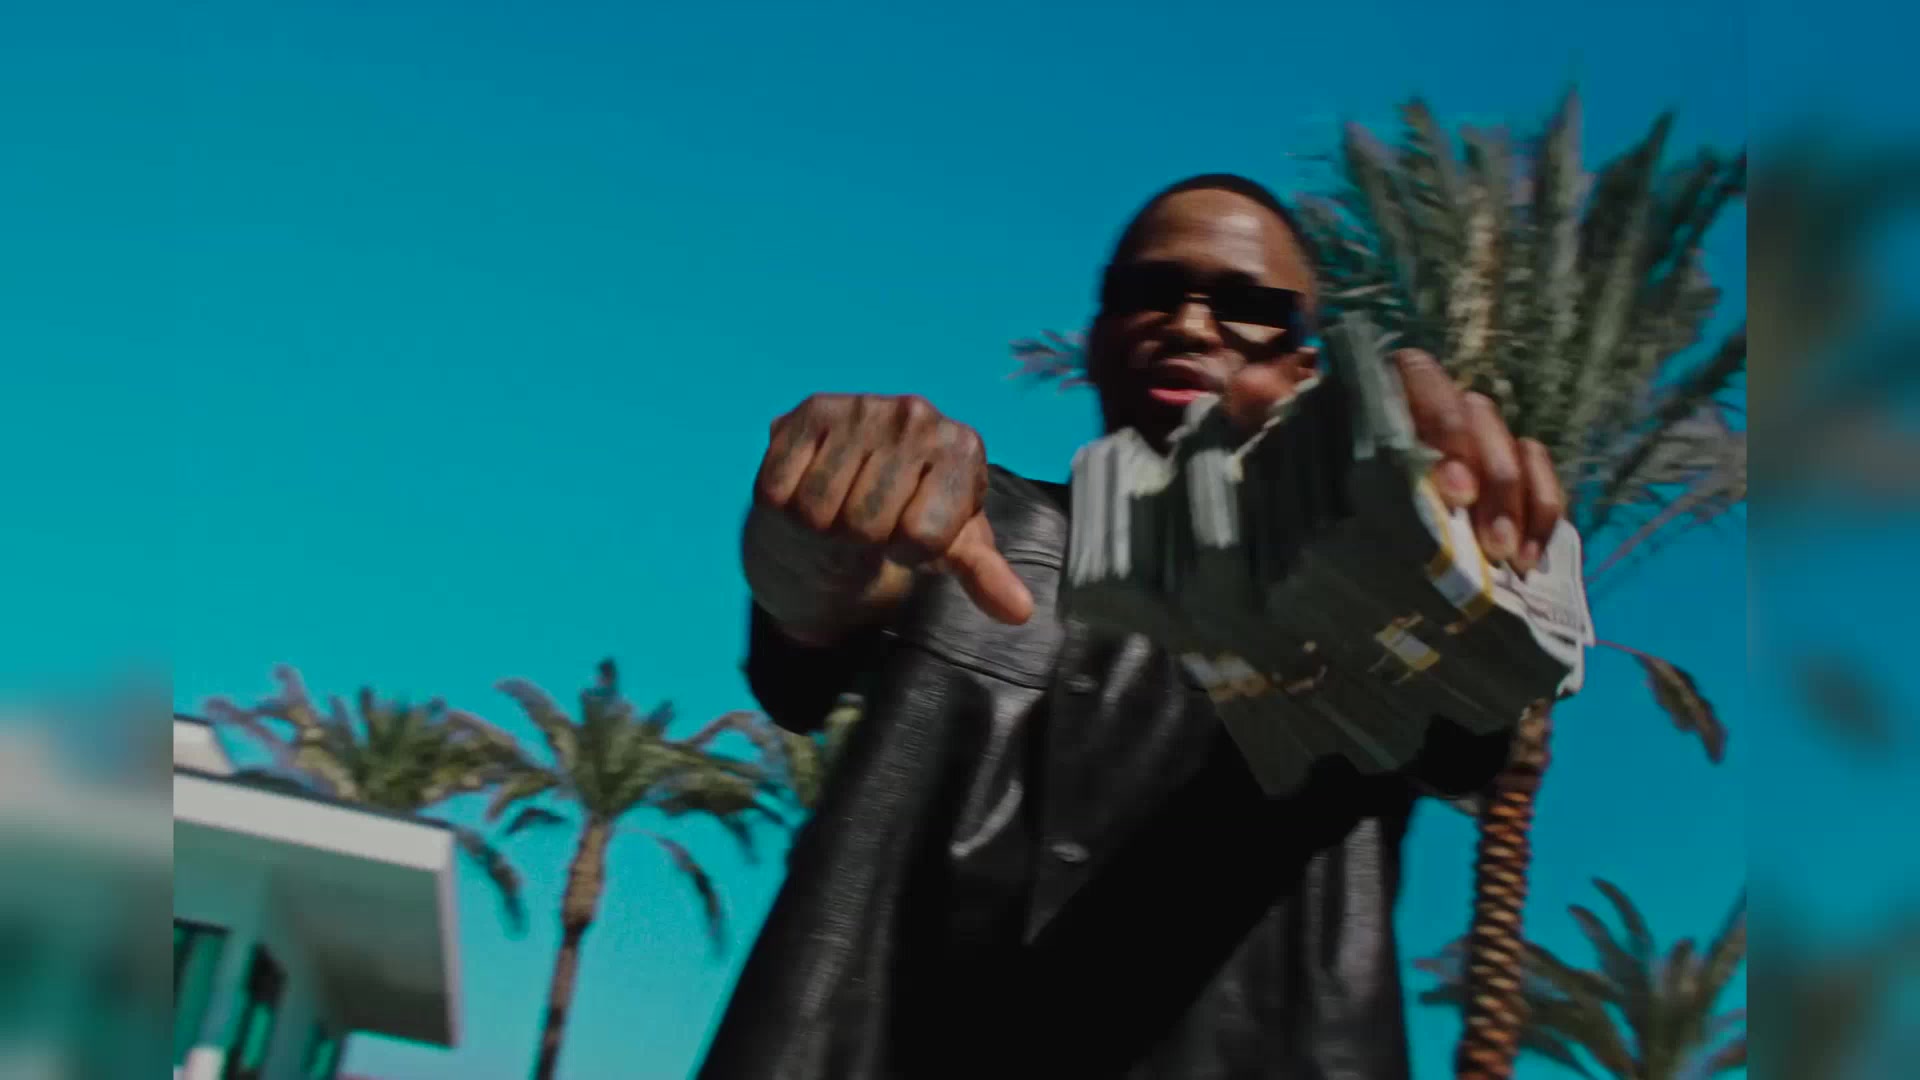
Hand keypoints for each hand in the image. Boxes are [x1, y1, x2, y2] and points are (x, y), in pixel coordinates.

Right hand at [746, 394, 1034, 636]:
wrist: (860, 477)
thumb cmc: (914, 515)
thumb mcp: (954, 546)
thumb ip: (985, 576)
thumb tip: (1020, 612)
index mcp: (962, 447)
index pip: (922, 535)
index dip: (910, 550)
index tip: (914, 533)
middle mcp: (916, 414)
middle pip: (865, 523)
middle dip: (864, 539)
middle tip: (871, 521)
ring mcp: (861, 407)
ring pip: (818, 509)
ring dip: (823, 524)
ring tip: (843, 504)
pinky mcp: (809, 410)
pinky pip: (780, 488)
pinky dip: (787, 503)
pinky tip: (812, 483)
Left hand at [1225, 350, 1566, 575]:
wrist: (1304, 547)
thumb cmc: (1287, 487)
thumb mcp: (1264, 455)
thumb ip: (1256, 417)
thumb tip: (1252, 386)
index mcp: (1376, 393)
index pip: (1417, 374)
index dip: (1440, 421)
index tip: (1447, 489)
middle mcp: (1430, 409)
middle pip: (1478, 413)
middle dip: (1490, 475)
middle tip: (1486, 539)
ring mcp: (1472, 446)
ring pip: (1514, 446)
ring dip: (1520, 501)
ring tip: (1509, 559)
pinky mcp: (1503, 484)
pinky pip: (1540, 479)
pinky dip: (1544, 513)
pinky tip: (1532, 560)